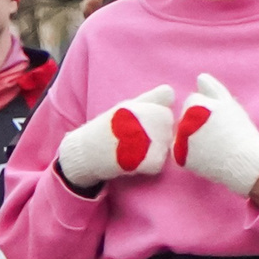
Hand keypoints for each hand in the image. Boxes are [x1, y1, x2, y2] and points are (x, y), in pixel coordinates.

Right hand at [57, 86, 175, 188]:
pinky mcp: (153, 161)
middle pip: (167, 133)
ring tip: (131, 149)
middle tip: (131, 140)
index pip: (166, 115)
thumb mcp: (128, 106)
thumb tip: (171, 91)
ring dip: (151, 152)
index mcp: (152, 107)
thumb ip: (152, 98)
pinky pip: (158, 165)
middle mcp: (155, 122)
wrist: (88, 149)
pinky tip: (132, 160)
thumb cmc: (108, 126)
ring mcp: (156, 142)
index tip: (135, 125)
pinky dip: (146, 167)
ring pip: (164, 149)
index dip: (152, 123)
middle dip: (154, 138)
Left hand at [173, 73, 258, 201]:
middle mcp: (183, 121)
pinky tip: (206, 154)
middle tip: (218, 133)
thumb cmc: (239, 130)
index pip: (194, 101)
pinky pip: (181, 151)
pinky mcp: (181, 159)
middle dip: (199, 121)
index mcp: (194, 105)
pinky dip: (191, 153)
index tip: (220, 120)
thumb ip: (213, 88)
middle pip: (187, 116)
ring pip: (184, 133)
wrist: (244, 162)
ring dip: (194, 136)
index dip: (209, 109)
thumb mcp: (230, 103)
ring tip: (214, 144)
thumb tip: (200, 78)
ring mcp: (181, 141)